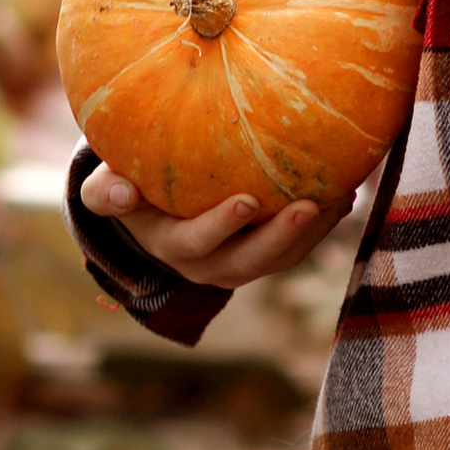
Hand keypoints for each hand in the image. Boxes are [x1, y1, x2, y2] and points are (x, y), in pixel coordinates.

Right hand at [81, 169, 350, 289]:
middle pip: (250, 260)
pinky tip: (344, 192)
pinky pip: (297, 247)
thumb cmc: (130, 185)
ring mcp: (241, 264)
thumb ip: (106, 192)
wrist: (152, 208)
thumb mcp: (108, 188)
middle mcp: (209, 264)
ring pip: (281, 258)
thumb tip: (121, 192)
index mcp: (172, 246)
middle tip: (308, 205)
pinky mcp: (265, 257)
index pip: (196, 242)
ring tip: (338, 197)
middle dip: (280, 236)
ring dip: (312, 233)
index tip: (245, 199)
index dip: (220, 226)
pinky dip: (322, 225)